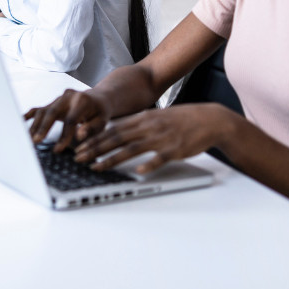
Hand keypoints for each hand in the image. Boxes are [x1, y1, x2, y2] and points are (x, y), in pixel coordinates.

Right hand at [24, 89, 112, 152]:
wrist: (97, 99)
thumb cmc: (100, 112)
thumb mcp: (103, 121)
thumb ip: (91, 128)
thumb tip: (79, 136)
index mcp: (82, 100)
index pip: (70, 119)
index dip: (64, 135)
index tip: (58, 149)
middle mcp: (67, 96)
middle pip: (52, 112)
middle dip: (43, 128)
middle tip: (36, 141)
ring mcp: (57, 99)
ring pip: (43, 111)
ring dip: (35, 126)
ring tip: (29, 140)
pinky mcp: (52, 103)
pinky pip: (38, 109)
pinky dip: (29, 116)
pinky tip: (20, 123)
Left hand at [72, 103, 231, 174]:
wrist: (210, 119)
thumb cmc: (181, 120)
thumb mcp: (156, 117)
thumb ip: (137, 124)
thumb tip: (116, 131)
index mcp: (143, 118)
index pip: (112, 128)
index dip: (94, 138)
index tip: (79, 146)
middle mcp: (148, 127)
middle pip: (116, 138)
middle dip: (95, 149)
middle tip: (79, 158)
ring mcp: (161, 138)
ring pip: (131, 149)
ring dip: (111, 159)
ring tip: (96, 167)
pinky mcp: (175, 149)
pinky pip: (159, 159)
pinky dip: (148, 165)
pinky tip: (137, 172)